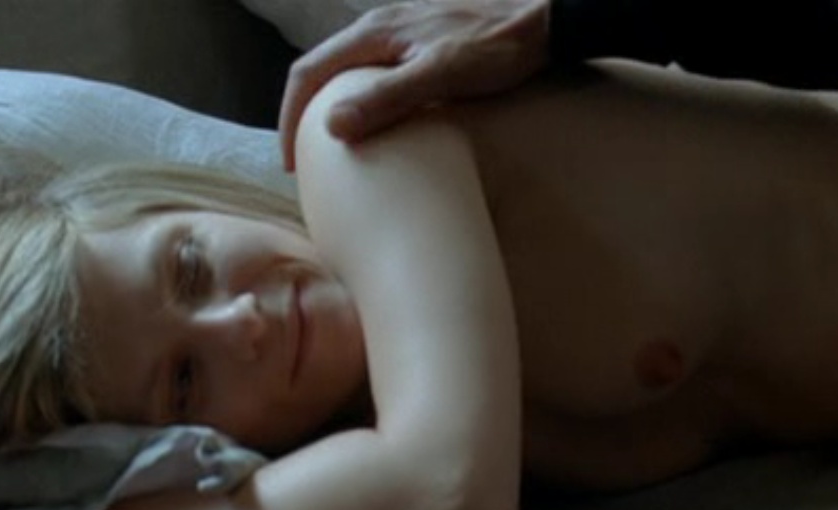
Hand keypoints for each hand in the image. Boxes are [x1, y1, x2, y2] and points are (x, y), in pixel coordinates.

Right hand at [279, 0, 550, 170]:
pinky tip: (372, 123)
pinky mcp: (418, 42)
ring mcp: (398, 32)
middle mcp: (378, 27)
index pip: (308, 73)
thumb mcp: (441, 76)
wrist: (547, 19)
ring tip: (329, 148)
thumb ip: (386, 99)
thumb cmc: (498, 47)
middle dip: (302, 116)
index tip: (292, 162)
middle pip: (319, 70)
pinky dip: (355, 100)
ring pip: (343, 70)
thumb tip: (331, 127)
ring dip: (327, 107)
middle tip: (303, 162)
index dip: (290, 119)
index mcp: (374, 33)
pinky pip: (369, 72)